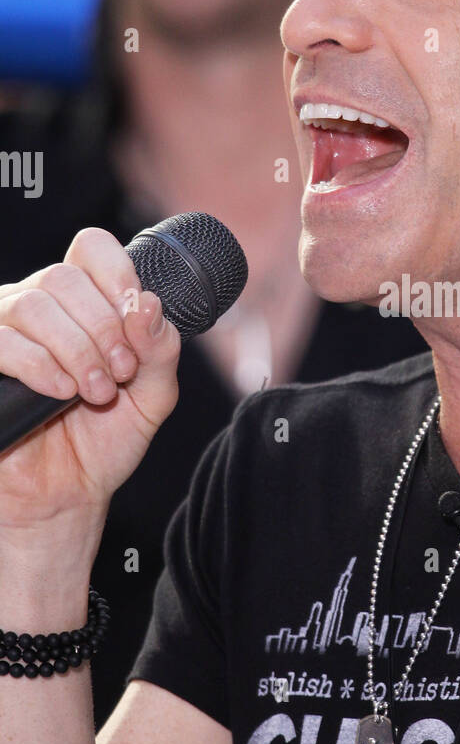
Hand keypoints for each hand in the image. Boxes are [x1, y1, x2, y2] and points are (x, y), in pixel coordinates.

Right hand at [0, 227, 180, 537]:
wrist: (67, 494)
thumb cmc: (105, 440)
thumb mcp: (153, 396)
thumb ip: (160, 350)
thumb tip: (147, 304)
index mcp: (84, 304)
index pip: (92, 248)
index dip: (116, 272)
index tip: (135, 314)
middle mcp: (40, 307)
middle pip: (65, 277)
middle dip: (103, 327)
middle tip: (121, 373)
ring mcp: (5, 330)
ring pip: (34, 305)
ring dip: (77, 349)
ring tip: (95, 391)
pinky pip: (3, 339)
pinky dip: (39, 364)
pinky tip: (61, 391)